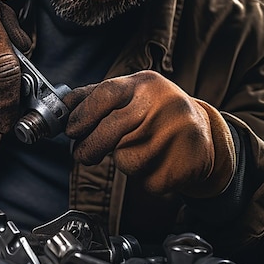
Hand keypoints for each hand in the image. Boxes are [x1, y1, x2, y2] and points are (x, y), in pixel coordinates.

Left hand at [63, 71, 234, 197]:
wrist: (202, 130)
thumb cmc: (155, 110)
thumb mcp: (130, 92)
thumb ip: (96, 98)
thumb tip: (61, 108)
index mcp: (144, 83)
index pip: (106, 93)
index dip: (83, 114)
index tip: (70, 130)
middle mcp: (162, 104)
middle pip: (113, 130)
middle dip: (90, 146)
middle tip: (83, 154)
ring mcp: (177, 133)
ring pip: (128, 159)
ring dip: (123, 160)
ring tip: (139, 148)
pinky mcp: (185, 162)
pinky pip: (146, 179)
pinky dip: (144, 176)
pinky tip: (156, 161)